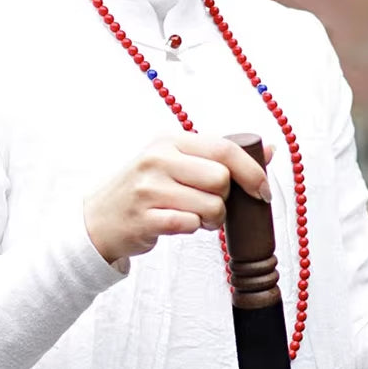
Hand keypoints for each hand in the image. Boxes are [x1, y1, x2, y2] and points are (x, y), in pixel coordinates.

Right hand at [83, 134, 272, 264]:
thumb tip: (270, 149)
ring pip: (210, 205)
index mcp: (170, 140)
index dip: (251, 170)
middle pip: (221, 179)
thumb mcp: (177, 162)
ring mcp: (149, 189)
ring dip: (212, 218)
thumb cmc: (146, 188)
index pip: (224, 149)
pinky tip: (180, 224)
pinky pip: (190, 225)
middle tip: (213, 204)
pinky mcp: (144, 219)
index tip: (263, 191)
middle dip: (226, 198)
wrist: (97, 220)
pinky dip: (193, 228)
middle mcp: (158, 159)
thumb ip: (220, 156)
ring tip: (197, 217)